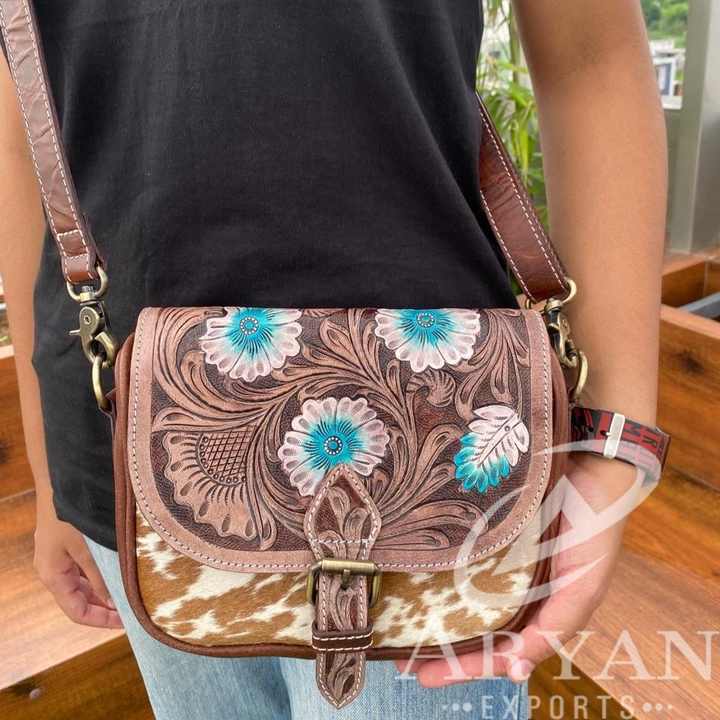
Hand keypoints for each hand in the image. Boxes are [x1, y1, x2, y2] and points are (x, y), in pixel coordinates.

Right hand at [34, 494, 122, 628]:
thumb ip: (99, 575)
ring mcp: (61, 558)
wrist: (60, 480)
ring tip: (132, 597)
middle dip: (107, 608)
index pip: (77, 612)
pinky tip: (122, 575)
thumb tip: (114, 601)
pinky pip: (86, 569)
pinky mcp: (68, 546)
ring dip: (106, 592)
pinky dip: (103, 575)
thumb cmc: (69, 513)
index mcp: (53, 576)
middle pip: (81, 600)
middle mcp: (55, 571)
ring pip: (85, 584)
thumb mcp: (86, 547)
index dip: (101, 620)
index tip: (127, 624)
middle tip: (135, 613)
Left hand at [398, 454, 637, 685]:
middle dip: (438, 648)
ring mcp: (496, 560)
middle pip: (471, 627)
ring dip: (432, 612)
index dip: (462, 666)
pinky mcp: (484, 532)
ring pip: (459, 594)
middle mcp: (512, 589)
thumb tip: (516, 674)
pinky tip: (411, 575)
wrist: (592, 468)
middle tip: (400, 661)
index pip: (495, 650)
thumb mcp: (583, 588)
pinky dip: (436, 569)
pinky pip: (456, 556)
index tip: (425, 677)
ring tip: (396, 626)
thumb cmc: (594, 533)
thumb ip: (553, 629)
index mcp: (537, 611)